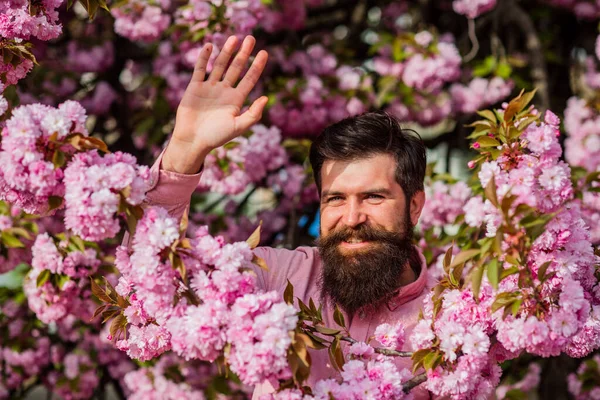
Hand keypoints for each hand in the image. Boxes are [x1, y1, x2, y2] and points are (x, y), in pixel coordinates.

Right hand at [162, 35, 268, 173]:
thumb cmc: (216, 137)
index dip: (257, 66)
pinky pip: (200, 69)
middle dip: (243, 54)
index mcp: (236, 100)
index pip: (250, 79)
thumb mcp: (238, 127)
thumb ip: (253, 114)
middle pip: (236, 68)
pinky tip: (210, 46)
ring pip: (220, 65)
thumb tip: (266, 98)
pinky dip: (204, 58)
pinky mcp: (195, 87)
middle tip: (251, 38)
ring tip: (234, 38)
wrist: (193, 141)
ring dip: (227, 52)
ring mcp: (210, 88)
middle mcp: (224, 91)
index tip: (264, 52)